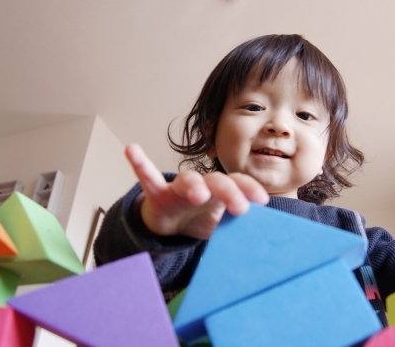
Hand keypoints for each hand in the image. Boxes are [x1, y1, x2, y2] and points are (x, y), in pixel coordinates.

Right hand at [125, 143, 269, 238]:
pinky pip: (147, 177)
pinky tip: (132, 150)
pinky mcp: (156, 193)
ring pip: (187, 180)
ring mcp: (178, 188)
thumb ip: (235, 229)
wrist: (170, 224)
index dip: (250, 189)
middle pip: (217, 181)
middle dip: (229, 192)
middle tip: (240, 207)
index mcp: (220, 192)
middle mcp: (202, 185)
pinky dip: (139, 163)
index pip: (238, 184)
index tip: (262, 200)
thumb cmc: (201, 220)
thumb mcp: (220, 226)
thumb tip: (259, 244)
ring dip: (193, 185)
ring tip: (198, 194)